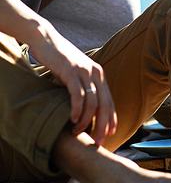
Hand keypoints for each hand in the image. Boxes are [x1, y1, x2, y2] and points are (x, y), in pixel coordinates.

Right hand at [28, 22, 116, 145]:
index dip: (111, 119)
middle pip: (104, 105)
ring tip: (77, 132)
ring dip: (86, 121)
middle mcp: (95, 72)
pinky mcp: (71, 72)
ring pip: (92, 103)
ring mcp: (84, 71)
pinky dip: (77, 109)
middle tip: (97, 142)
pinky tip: (72, 120)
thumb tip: (86, 108)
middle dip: (103, 126)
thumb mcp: (76, 74)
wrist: (47, 40)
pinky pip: (78, 95)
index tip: (110, 135)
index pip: (110, 101)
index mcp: (99, 74)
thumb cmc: (60, 60)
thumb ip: (84, 86)